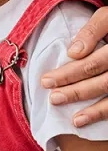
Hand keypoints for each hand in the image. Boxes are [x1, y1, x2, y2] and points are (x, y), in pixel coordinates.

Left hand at [41, 7, 107, 126]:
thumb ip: (92, 30)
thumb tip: (74, 52)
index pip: (95, 62)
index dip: (71, 72)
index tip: (48, 79)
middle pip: (101, 80)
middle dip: (74, 88)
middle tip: (50, 92)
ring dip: (91, 108)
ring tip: (68, 111)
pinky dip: (102, 114)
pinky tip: (84, 120)